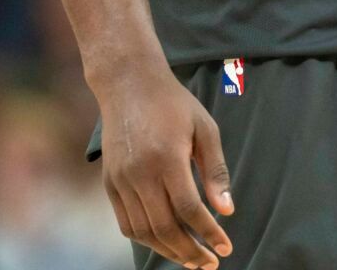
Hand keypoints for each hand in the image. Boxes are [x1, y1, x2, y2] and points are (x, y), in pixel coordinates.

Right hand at [93, 63, 234, 268]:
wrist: (128, 84)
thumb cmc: (174, 104)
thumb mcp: (205, 129)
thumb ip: (215, 171)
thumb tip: (226, 210)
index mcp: (167, 158)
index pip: (189, 208)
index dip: (208, 232)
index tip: (226, 247)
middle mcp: (139, 173)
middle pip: (165, 228)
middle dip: (190, 251)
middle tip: (209, 263)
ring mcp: (120, 180)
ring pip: (144, 231)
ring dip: (168, 251)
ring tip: (191, 260)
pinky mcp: (110, 183)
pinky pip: (126, 223)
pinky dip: (146, 239)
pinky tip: (165, 243)